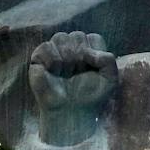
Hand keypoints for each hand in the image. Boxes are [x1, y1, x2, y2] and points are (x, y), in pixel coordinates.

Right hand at [29, 30, 117, 145]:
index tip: (92, 71)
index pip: (93, 38)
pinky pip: (45, 46)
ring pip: (61, 37)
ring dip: (66, 58)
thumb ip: (108, 60)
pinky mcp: (39, 58)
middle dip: (79, 56)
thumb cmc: (90, 97)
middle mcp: (73, 48)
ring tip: (66, 74)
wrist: (70, 114)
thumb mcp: (110, 80)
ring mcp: (55, 51)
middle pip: (77, 36)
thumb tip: (88, 51)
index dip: (93, 54)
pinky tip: (54, 72)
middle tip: (77, 74)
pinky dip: (52, 59)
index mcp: (90, 50)